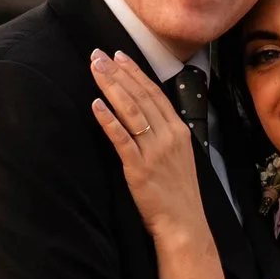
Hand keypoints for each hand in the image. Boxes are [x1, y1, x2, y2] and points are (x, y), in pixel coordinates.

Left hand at [88, 50, 208, 241]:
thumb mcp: (181, 155)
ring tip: (95, 70)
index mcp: (180, 130)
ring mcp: (154, 152)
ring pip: (131, 111)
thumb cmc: (179, 192)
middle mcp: (168, 136)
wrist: (184, 224)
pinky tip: (96, 105)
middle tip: (98, 54)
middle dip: (118, 72)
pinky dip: (109, 120)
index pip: (155, 93)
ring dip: (111, 87)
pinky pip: (122, 139)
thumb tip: (149, 113)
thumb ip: (166, 133)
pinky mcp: (139, 169)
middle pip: (140, 96)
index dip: (135, 72)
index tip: (119, 54)